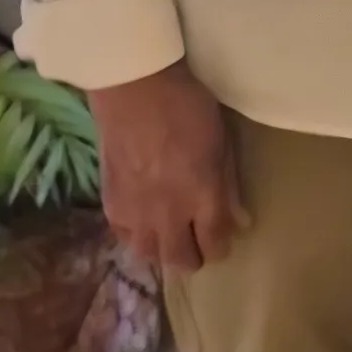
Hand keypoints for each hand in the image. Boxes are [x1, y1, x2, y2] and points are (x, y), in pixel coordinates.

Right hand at [87, 63, 243, 275]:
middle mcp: (169, 214)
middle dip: (194, 256)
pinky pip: (125, 238)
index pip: (215, 243)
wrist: (134, 91)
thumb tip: (240, 222)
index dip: (221, 245)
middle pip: (183, 260)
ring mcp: (136, 214)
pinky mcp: (111, 206)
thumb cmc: (187, 107)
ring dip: (163, 249)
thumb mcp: (222, 143)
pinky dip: (137, 235)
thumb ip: (228, 187)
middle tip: (197, 241)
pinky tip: (144, 219)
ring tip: (169, 234)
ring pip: (151, 256)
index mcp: (203, 197)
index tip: (222, 237)